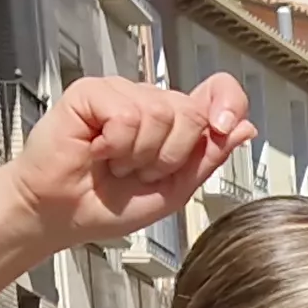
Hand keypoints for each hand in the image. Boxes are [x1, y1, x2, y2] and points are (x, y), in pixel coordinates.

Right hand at [0, 76, 252, 250]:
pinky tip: (98, 151)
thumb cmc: (109, 204)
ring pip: (159, 114)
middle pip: (191, 112)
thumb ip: (208, 158)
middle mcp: (150, 101)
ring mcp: (120, 93)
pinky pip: (126, 115)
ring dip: (139, 155)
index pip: (219, 91)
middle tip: (139, 172)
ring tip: (115, 164)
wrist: (63, 216)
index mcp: (175, 123)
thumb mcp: (175, 190)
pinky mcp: (91, 92)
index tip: (223, 128)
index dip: (229, 102)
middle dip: (169, 157)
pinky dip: (116, 145)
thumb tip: (245, 128)